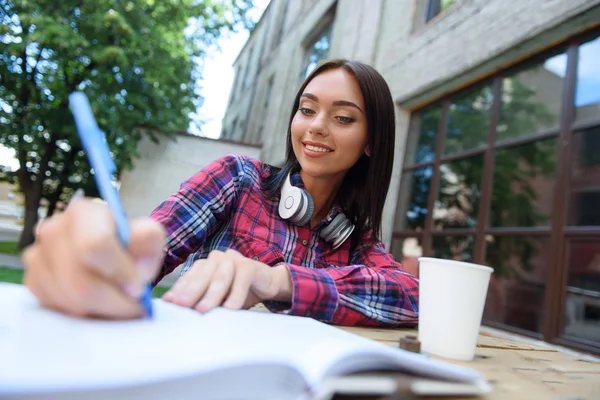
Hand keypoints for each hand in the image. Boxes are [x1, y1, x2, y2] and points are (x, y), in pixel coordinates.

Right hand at [23, 196, 165, 318]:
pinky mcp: (33, 280)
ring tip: (117, 302)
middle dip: (112, 302)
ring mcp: (38, 255)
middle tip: (133, 306)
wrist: (109, 255)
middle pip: (80, 281)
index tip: (137, 287)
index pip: (94, 245)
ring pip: (69, 299)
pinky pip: (57, 307)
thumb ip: (149, 242)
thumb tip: (135, 267)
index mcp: (83, 212)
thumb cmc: (129, 245)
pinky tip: (97, 302)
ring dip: (100, 309)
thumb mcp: (149, 238)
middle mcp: (53, 229)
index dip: (118, 272)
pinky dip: (82, 312)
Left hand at [162, 249, 291, 311]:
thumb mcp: (217, 298)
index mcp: (204, 265)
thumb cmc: (238, 292)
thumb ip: (200, 300)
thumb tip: (178, 310)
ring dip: (211, 295)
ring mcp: (233, 259)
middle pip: (201, 276)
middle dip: (191, 292)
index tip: (170, 304)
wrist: (267, 284)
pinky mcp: (250, 266)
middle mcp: (216, 259)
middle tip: (182, 307)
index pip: (188, 277)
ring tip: (203, 310)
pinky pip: (241, 281)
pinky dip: (235, 296)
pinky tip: (231, 308)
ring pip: (220, 278)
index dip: (179, 291)